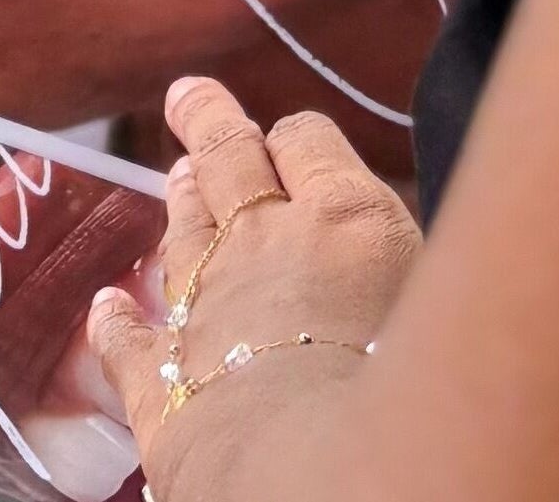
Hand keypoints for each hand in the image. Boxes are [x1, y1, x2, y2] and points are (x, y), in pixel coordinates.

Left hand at [87, 78, 420, 499]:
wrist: (327, 479)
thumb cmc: (425, 394)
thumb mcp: (450, 296)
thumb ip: (414, 256)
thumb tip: (411, 237)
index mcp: (347, 220)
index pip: (308, 143)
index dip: (298, 139)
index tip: (294, 137)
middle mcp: (264, 246)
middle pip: (226, 159)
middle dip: (209, 123)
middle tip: (188, 96)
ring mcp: (204, 306)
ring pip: (182, 233)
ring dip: (181, 205)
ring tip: (175, 178)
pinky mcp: (161, 380)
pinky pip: (129, 341)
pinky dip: (117, 323)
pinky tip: (107, 310)